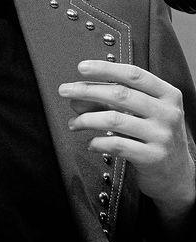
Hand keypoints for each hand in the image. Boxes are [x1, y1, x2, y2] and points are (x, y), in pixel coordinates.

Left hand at [58, 61, 195, 220]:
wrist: (177, 174)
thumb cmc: (155, 137)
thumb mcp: (140, 114)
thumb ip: (110, 102)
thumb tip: (76, 97)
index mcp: (168, 95)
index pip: (134, 74)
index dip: (106, 69)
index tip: (82, 67)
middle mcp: (168, 113)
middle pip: (120, 94)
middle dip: (87, 90)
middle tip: (65, 90)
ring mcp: (162, 135)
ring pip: (114, 119)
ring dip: (87, 119)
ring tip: (74, 123)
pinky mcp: (153, 157)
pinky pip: (116, 144)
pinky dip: (97, 142)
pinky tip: (90, 143)